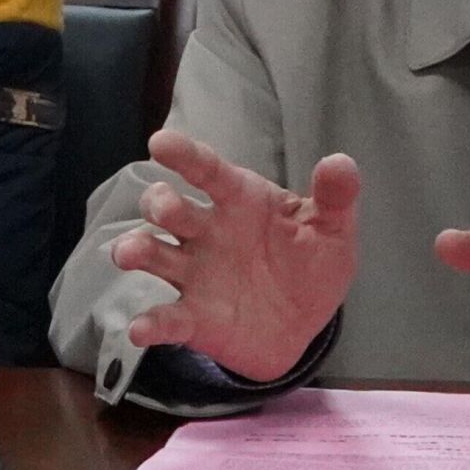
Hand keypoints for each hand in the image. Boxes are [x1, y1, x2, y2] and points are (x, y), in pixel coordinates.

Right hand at [111, 129, 359, 382]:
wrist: (305, 322)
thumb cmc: (311, 261)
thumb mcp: (333, 229)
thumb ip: (335, 197)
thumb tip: (340, 161)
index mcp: (240, 200)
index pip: (209, 171)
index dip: (185, 155)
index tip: (160, 141)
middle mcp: (207, 232)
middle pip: (171, 208)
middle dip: (160, 203)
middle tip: (165, 207)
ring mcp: (194, 274)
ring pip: (154, 254)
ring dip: (137, 250)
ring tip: (129, 252)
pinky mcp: (192, 319)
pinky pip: (165, 319)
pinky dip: (150, 324)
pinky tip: (142, 328)